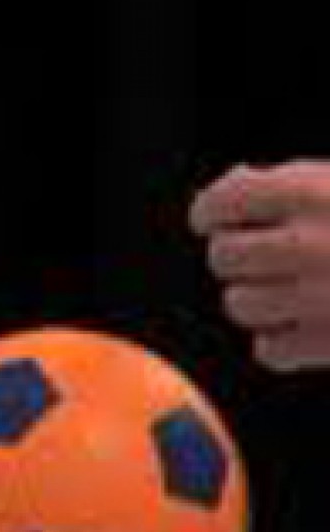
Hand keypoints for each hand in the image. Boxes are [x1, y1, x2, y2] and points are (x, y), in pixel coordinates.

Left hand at [191, 161, 329, 370]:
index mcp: (314, 194)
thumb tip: (232, 183)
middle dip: (243, 256)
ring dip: (261, 298)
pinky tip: (312, 323)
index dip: (212, 212)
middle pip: (222, 256)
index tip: (215, 220)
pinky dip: (284, 341)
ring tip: (300, 288)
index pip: (218, 203)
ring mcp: (320, 299)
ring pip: (239, 304)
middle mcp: (310, 245)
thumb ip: (293, 181)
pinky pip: (269, 350)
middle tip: (277, 255)